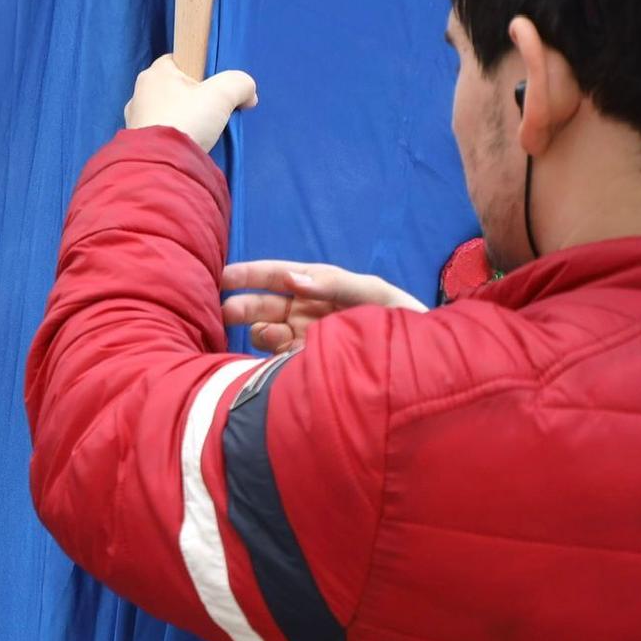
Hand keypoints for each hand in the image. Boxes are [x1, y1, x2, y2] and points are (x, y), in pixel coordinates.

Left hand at [124, 55, 257, 152]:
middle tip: (213, 111)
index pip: (180, 60)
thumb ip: (240, 84)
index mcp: (155, 73)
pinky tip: (188, 144)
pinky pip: (161, 131)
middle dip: (195, 97)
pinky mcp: (136, 141)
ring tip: (202, 131)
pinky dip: (174, 135)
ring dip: (185, 118)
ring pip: (168, 111)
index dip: (200, 70)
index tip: (215, 87)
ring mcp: (135, 118)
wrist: (160, 167)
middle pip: (175, 87)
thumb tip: (249, 94)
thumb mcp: (223, 95)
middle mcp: (139, 93)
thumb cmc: (186, 121)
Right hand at [220, 260, 428, 353]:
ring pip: (262, 334)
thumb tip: (290, 279)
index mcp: (316, 285)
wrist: (419, 360)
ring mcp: (300, 339)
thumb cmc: (400, 317)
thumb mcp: (372, 293)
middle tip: (227, 313)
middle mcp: (302, 311)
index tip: (221, 277)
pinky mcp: (301, 365)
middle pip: (259, 305)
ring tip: (279, 337)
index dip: (247, 275)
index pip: (274, 275)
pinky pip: (273, 360)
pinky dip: (270, 357)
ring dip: (260, 333)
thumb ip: (333, 283)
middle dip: (241, 307)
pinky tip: (284, 356)